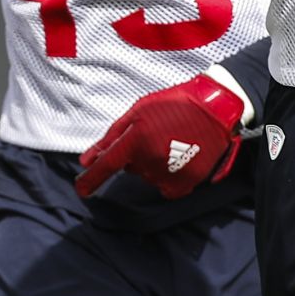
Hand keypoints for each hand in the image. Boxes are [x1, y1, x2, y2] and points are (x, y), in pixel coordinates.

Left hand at [77, 69, 247, 200]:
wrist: (213, 108)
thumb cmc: (172, 105)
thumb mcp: (137, 113)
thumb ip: (110, 138)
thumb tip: (86, 161)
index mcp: (134, 141)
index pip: (106, 167)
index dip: (90, 181)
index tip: (81, 190)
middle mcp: (148, 161)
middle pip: (131, 168)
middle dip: (137, 155)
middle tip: (157, 134)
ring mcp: (168, 173)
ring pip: (148, 177)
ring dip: (154, 164)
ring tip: (172, 142)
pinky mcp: (186, 183)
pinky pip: (167, 188)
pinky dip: (169, 178)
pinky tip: (178, 159)